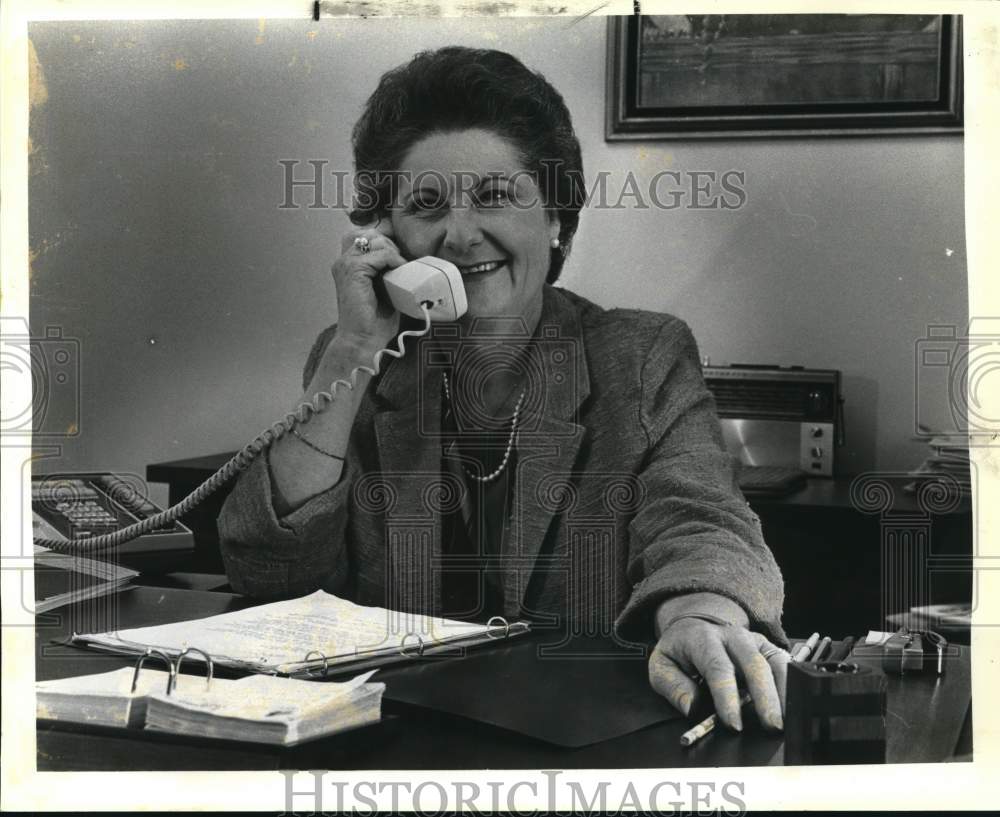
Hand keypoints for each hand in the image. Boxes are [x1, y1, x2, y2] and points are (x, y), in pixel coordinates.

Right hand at [332, 217, 407, 349]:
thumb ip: (387, 269)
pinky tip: (399, 273)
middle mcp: (343, 260)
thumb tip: (409, 256)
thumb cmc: (375, 320)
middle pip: (372, 232)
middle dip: (391, 244)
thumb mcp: (383, 288)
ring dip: (393, 252)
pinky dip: (394, 260)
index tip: (400, 257)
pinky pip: (381, 253)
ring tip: (400, 270)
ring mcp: (346, 264)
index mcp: (348, 263)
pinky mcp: (353, 270)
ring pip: (376, 240)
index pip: (366, 234)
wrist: (363, 339)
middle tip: (400, 265)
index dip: (385, 240)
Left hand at [648, 598, 788, 732]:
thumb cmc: (679, 652)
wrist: (693, 626)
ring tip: (785, 720)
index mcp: (702, 639)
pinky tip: (792, 706)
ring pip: (774, 662)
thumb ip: (673, 687)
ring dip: (783, 692)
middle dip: (764, 697)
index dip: (727, 697)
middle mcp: (732, 635)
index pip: (718, 667)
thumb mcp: (661, 667)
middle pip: (753, 663)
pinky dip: (791, 685)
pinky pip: (784, 663)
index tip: (733, 723)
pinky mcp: (767, 646)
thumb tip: (692, 707)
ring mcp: (753, 639)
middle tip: (770, 726)